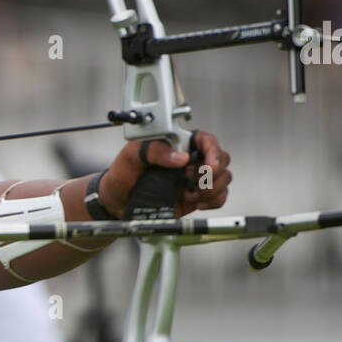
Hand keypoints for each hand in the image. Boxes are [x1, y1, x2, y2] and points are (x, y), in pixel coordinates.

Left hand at [99, 130, 231, 217]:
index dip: (213, 150)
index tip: (207, 166)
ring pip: (224, 179)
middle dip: (213, 174)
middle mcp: (192, 159)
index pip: (206, 140)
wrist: (118, 201)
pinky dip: (213, 201)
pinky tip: (195, 202)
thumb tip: (180, 157)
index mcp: (179, 144)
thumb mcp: (131, 156)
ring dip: (211, 189)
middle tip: (193, 182)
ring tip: (187, 194)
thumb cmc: (123, 173)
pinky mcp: (197, 197)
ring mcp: (196, 179)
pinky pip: (220, 197)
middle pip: (222, 159)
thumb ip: (153, 150)